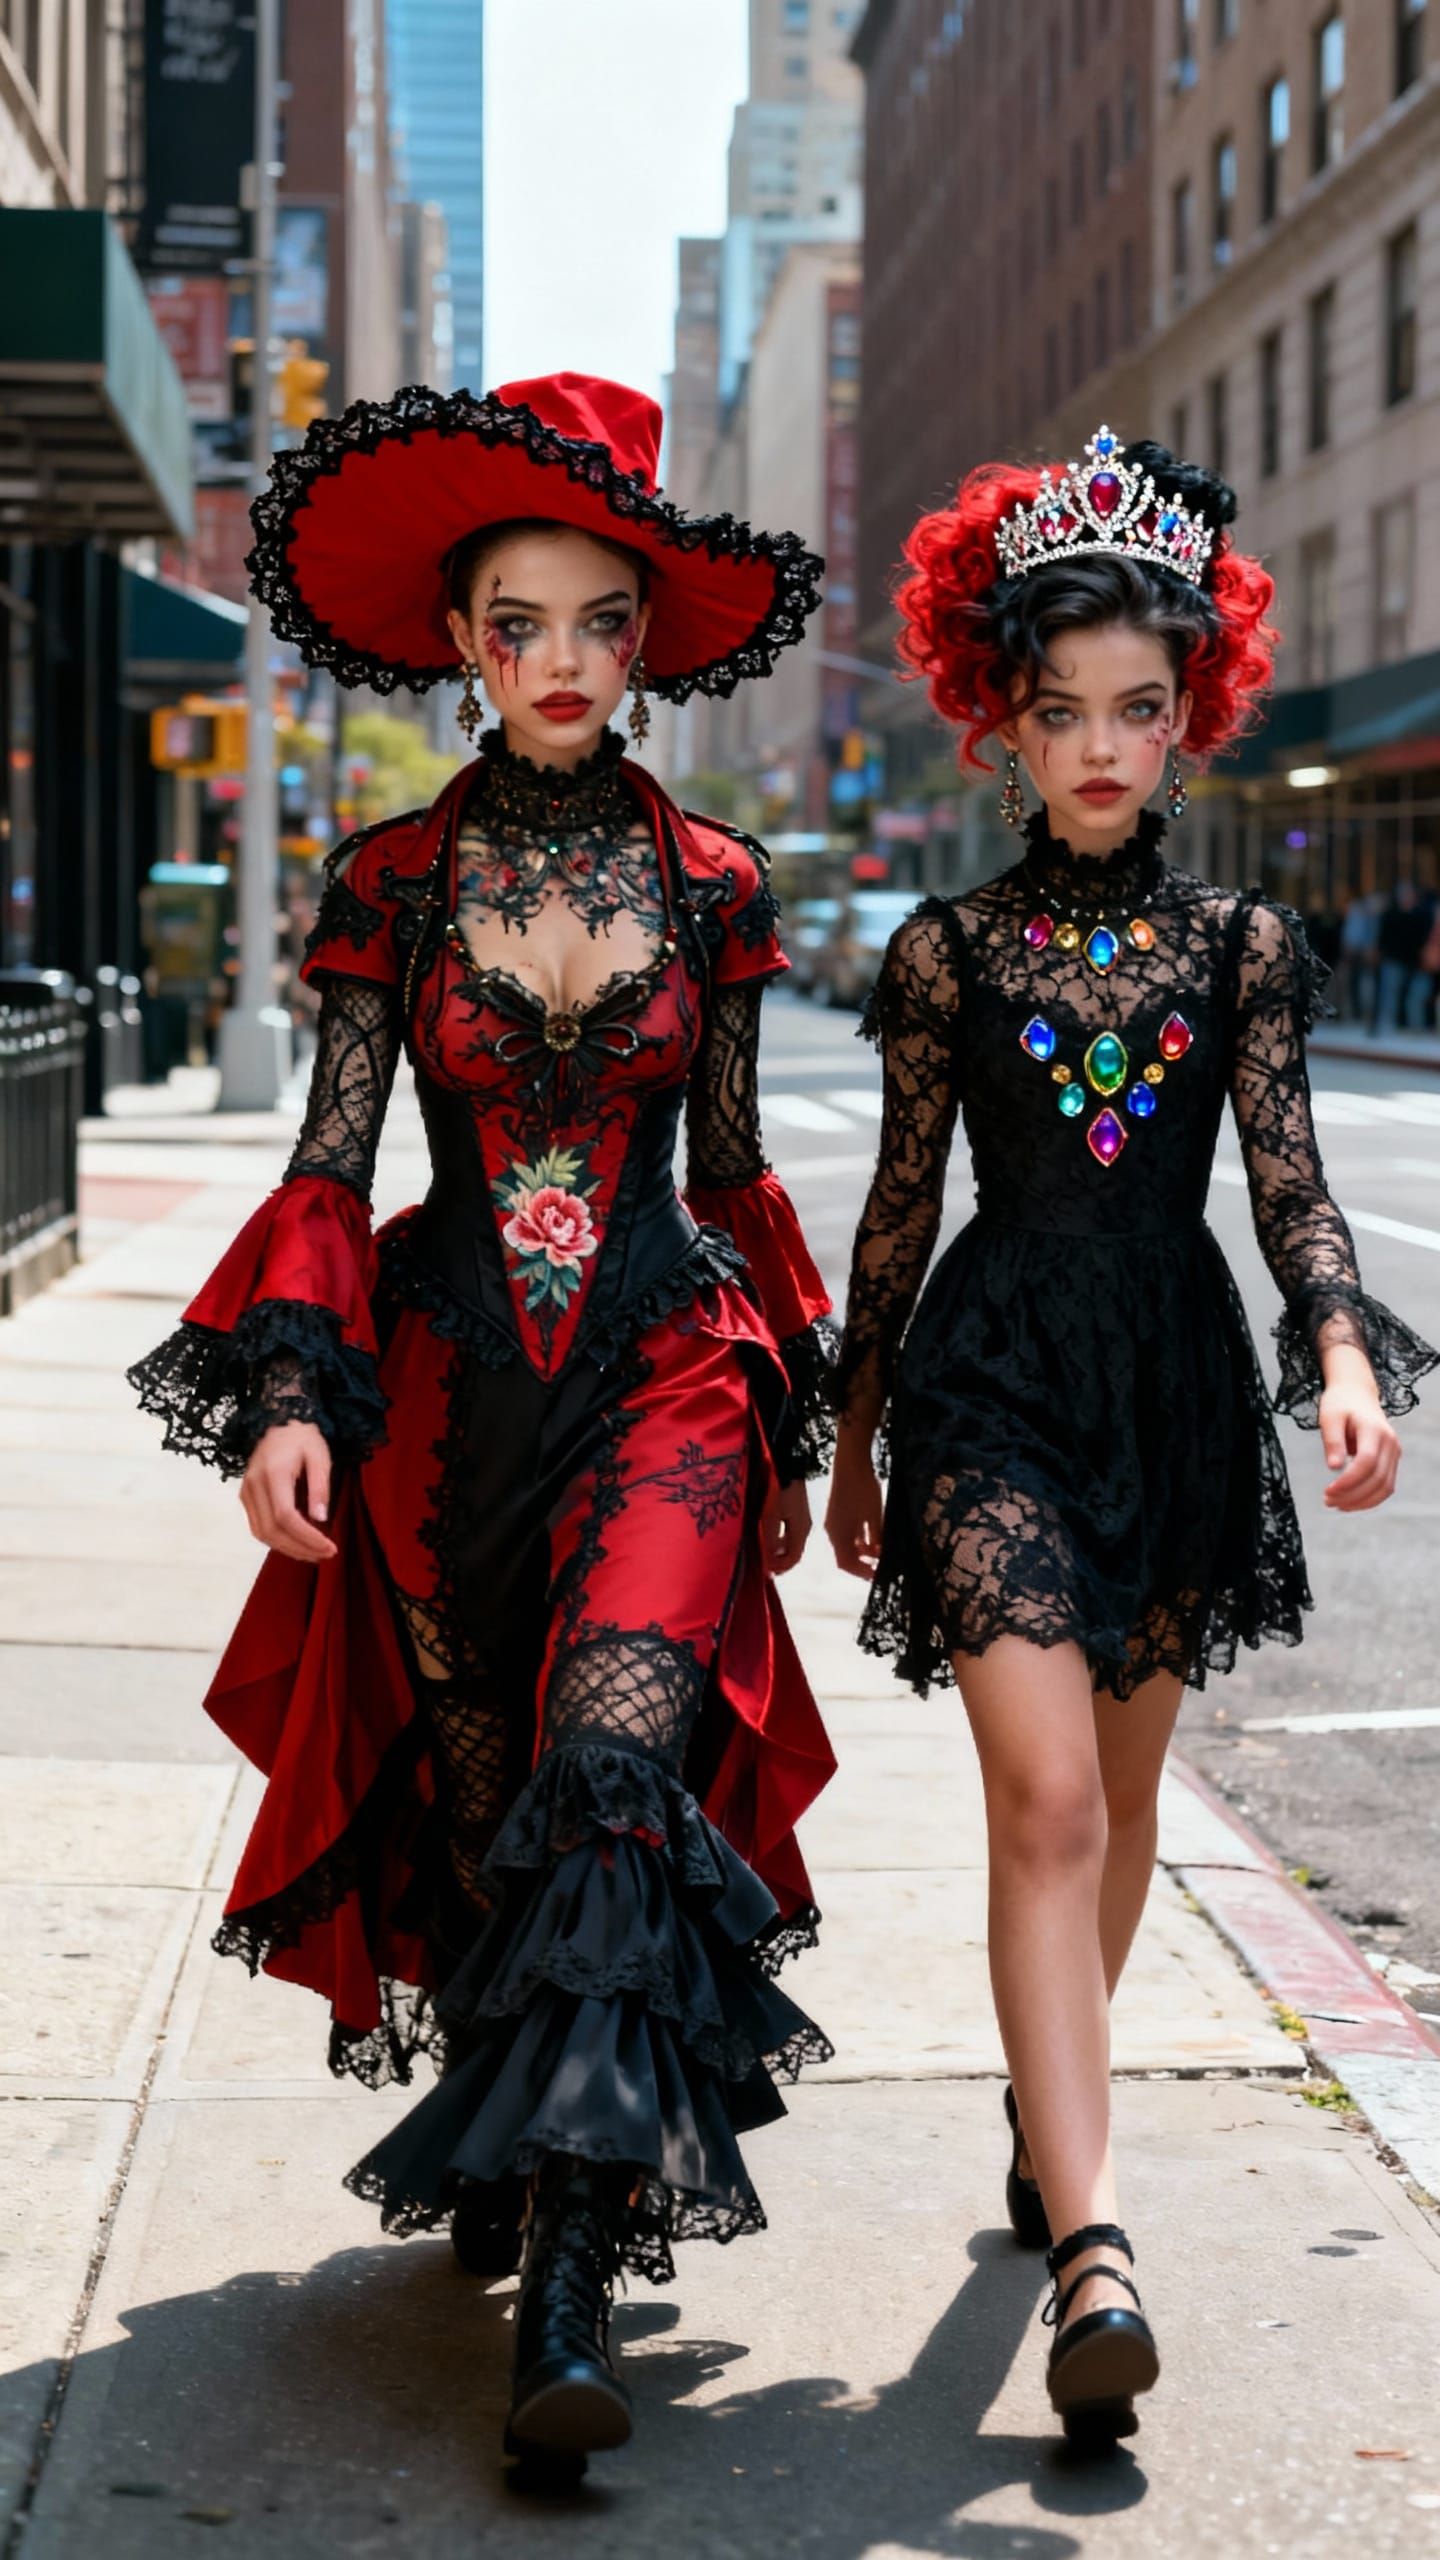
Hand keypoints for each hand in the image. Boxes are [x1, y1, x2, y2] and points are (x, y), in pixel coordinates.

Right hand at [240, 1420, 338, 1560]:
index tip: (329, 1547)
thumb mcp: (320, 1457)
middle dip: (299, 1548)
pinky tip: (296, 1543)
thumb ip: (320, 1487)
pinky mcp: (245, 1496)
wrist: (278, 1421)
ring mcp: (246, 1492)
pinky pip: (258, 1526)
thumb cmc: (303, 1438)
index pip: (286, 1517)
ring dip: (287, 1548)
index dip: (307, 1537)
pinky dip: (277, 1540)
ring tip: (313, 1553)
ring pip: (261, 1533)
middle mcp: (254, 1485)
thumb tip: (320, 1519)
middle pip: (271, 1530)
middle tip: (325, 1554)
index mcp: (273, 1474)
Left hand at [761, 1478, 810, 1575]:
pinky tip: (769, 1537)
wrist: (787, 1465)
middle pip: (794, 1552)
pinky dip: (779, 1540)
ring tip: (765, 1555)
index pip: (793, 1558)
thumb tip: (769, 1562)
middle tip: (765, 1567)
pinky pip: (789, 1532)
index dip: (780, 1568)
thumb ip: (770, 1540)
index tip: (766, 1572)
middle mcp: (804, 1527)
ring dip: (779, 1552)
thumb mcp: (771, 1517)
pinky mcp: (796, 1510)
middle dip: (779, 1562)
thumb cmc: (778, 1491)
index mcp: (800, 1530)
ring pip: (791, 1542)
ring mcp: (801, 1518)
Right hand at [825, 1433, 883, 1579]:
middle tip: (882, 1565)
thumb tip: (883, 1555)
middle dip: (864, 1562)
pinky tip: (875, 1535)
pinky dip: (861, 1538)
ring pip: (848, 1544)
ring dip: (864, 1550)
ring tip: (882, 1549)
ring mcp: (835, 1521)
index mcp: (838, 1535)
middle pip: (846, 1555)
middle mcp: (833, 1531)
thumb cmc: (863, 1490)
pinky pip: (849, 1533)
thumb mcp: (875, 1517)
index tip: (879, 1574)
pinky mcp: (839, 1512)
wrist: (851, 1461)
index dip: (863, 1572)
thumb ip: (878, 1539)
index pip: (846, 1564)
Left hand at [1319, 1383, 1399, 1511]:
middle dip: (1353, 1495)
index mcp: (1374, 1429)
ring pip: (1385, 1487)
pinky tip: (1349, 1502)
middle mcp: (1390, 1442)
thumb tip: (1334, 1467)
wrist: (1357, 1393)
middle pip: (1378, 1478)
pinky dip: (1370, 1499)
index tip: (1328, 1490)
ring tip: (1336, 1505)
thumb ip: (1333, 1441)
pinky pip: (1385, 1486)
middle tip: (1327, 1501)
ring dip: (1362, 1501)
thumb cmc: (1340, 1404)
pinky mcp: (1392, 1460)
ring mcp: (1394, 1452)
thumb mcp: (1329, 1417)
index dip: (1349, 1481)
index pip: (1367, 1461)